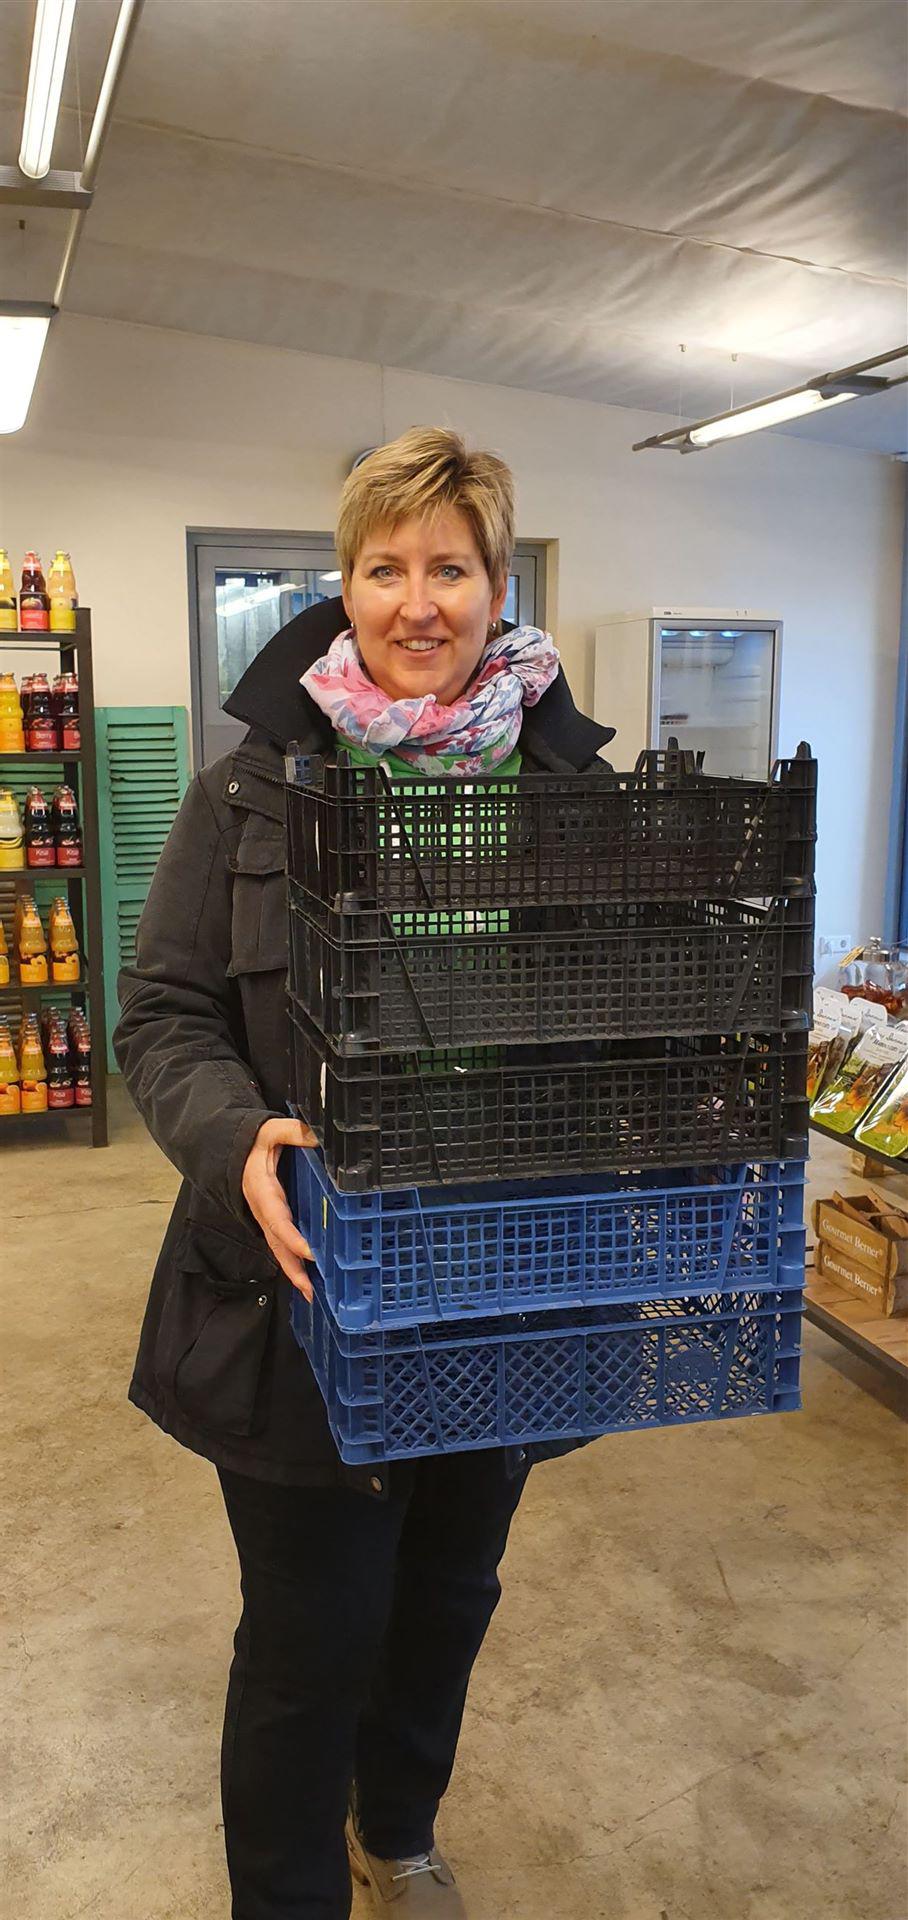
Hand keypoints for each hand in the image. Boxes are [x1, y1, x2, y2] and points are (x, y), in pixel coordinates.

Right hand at [242, 1116, 316, 1298]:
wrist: (230, 1149)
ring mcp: (264, 1217)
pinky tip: (306, 1277)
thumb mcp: (270, 1130)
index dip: (292, 1237)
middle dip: (292, 1268)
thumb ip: (293, 1132)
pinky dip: (291, 1262)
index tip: (309, 1252)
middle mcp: (261, 1209)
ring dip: (292, 1271)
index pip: (277, 1218)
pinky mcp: (269, 1220)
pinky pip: (279, 1243)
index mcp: (262, 1189)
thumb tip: (318, 1135)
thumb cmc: (252, 1141)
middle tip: (309, 1289)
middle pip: (276, 1244)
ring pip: (277, 1248)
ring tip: (311, 1293)